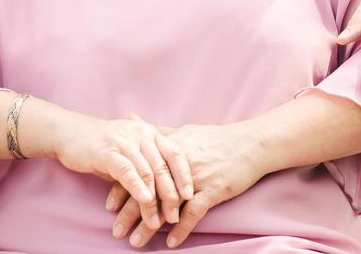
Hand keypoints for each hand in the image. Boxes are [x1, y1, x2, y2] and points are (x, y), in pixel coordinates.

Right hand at [53, 112, 193, 237]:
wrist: (70, 133)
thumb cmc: (103, 145)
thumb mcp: (130, 150)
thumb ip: (146, 164)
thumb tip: (165, 190)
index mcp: (150, 132)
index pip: (175, 153)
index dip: (185, 175)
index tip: (191, 196)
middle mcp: (141, 134)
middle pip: (163, 166)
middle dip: (171, 195)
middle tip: (175, 217)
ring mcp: (124, 141)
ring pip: (147, 172)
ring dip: (153, 200)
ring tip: (157, 221)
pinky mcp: (107, 151)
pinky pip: (127, 171)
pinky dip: (138, 188)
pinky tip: (144, 201)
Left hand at [106, 122, 263, 248]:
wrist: (250, 143)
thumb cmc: (217, 139)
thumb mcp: (185, 132)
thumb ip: (158, 131)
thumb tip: (133, 118)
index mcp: (169, 149)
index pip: (140, 170)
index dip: (123, 188)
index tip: (109, 205)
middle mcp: (178, 164)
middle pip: (148, 189)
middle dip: (130, 212)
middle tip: (116, 231)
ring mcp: (196, 177)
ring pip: (166, 204)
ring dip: (149, 226)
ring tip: (136, 242)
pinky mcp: (213, 189)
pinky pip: (193, 212)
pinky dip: (181, 228)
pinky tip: (170, 241)